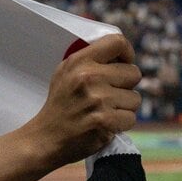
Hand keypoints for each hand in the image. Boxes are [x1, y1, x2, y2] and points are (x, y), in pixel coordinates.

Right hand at [28, 34, 140, 166]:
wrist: (46, 137)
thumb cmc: (60, 104)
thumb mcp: (65, 72)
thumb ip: (90, 60)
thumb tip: (121, 54)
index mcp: (79, 61)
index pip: (117, 42)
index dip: (127, 54)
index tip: (123, 64)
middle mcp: (89, 77)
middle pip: (134, 73)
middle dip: (126, 86)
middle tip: (109, 95)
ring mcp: (98, 99)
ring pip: (135, 98)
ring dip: (124, 107)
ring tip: (105, 111)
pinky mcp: (105, 121)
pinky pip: (131, 118)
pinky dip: (121, 124)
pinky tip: (105, 124)